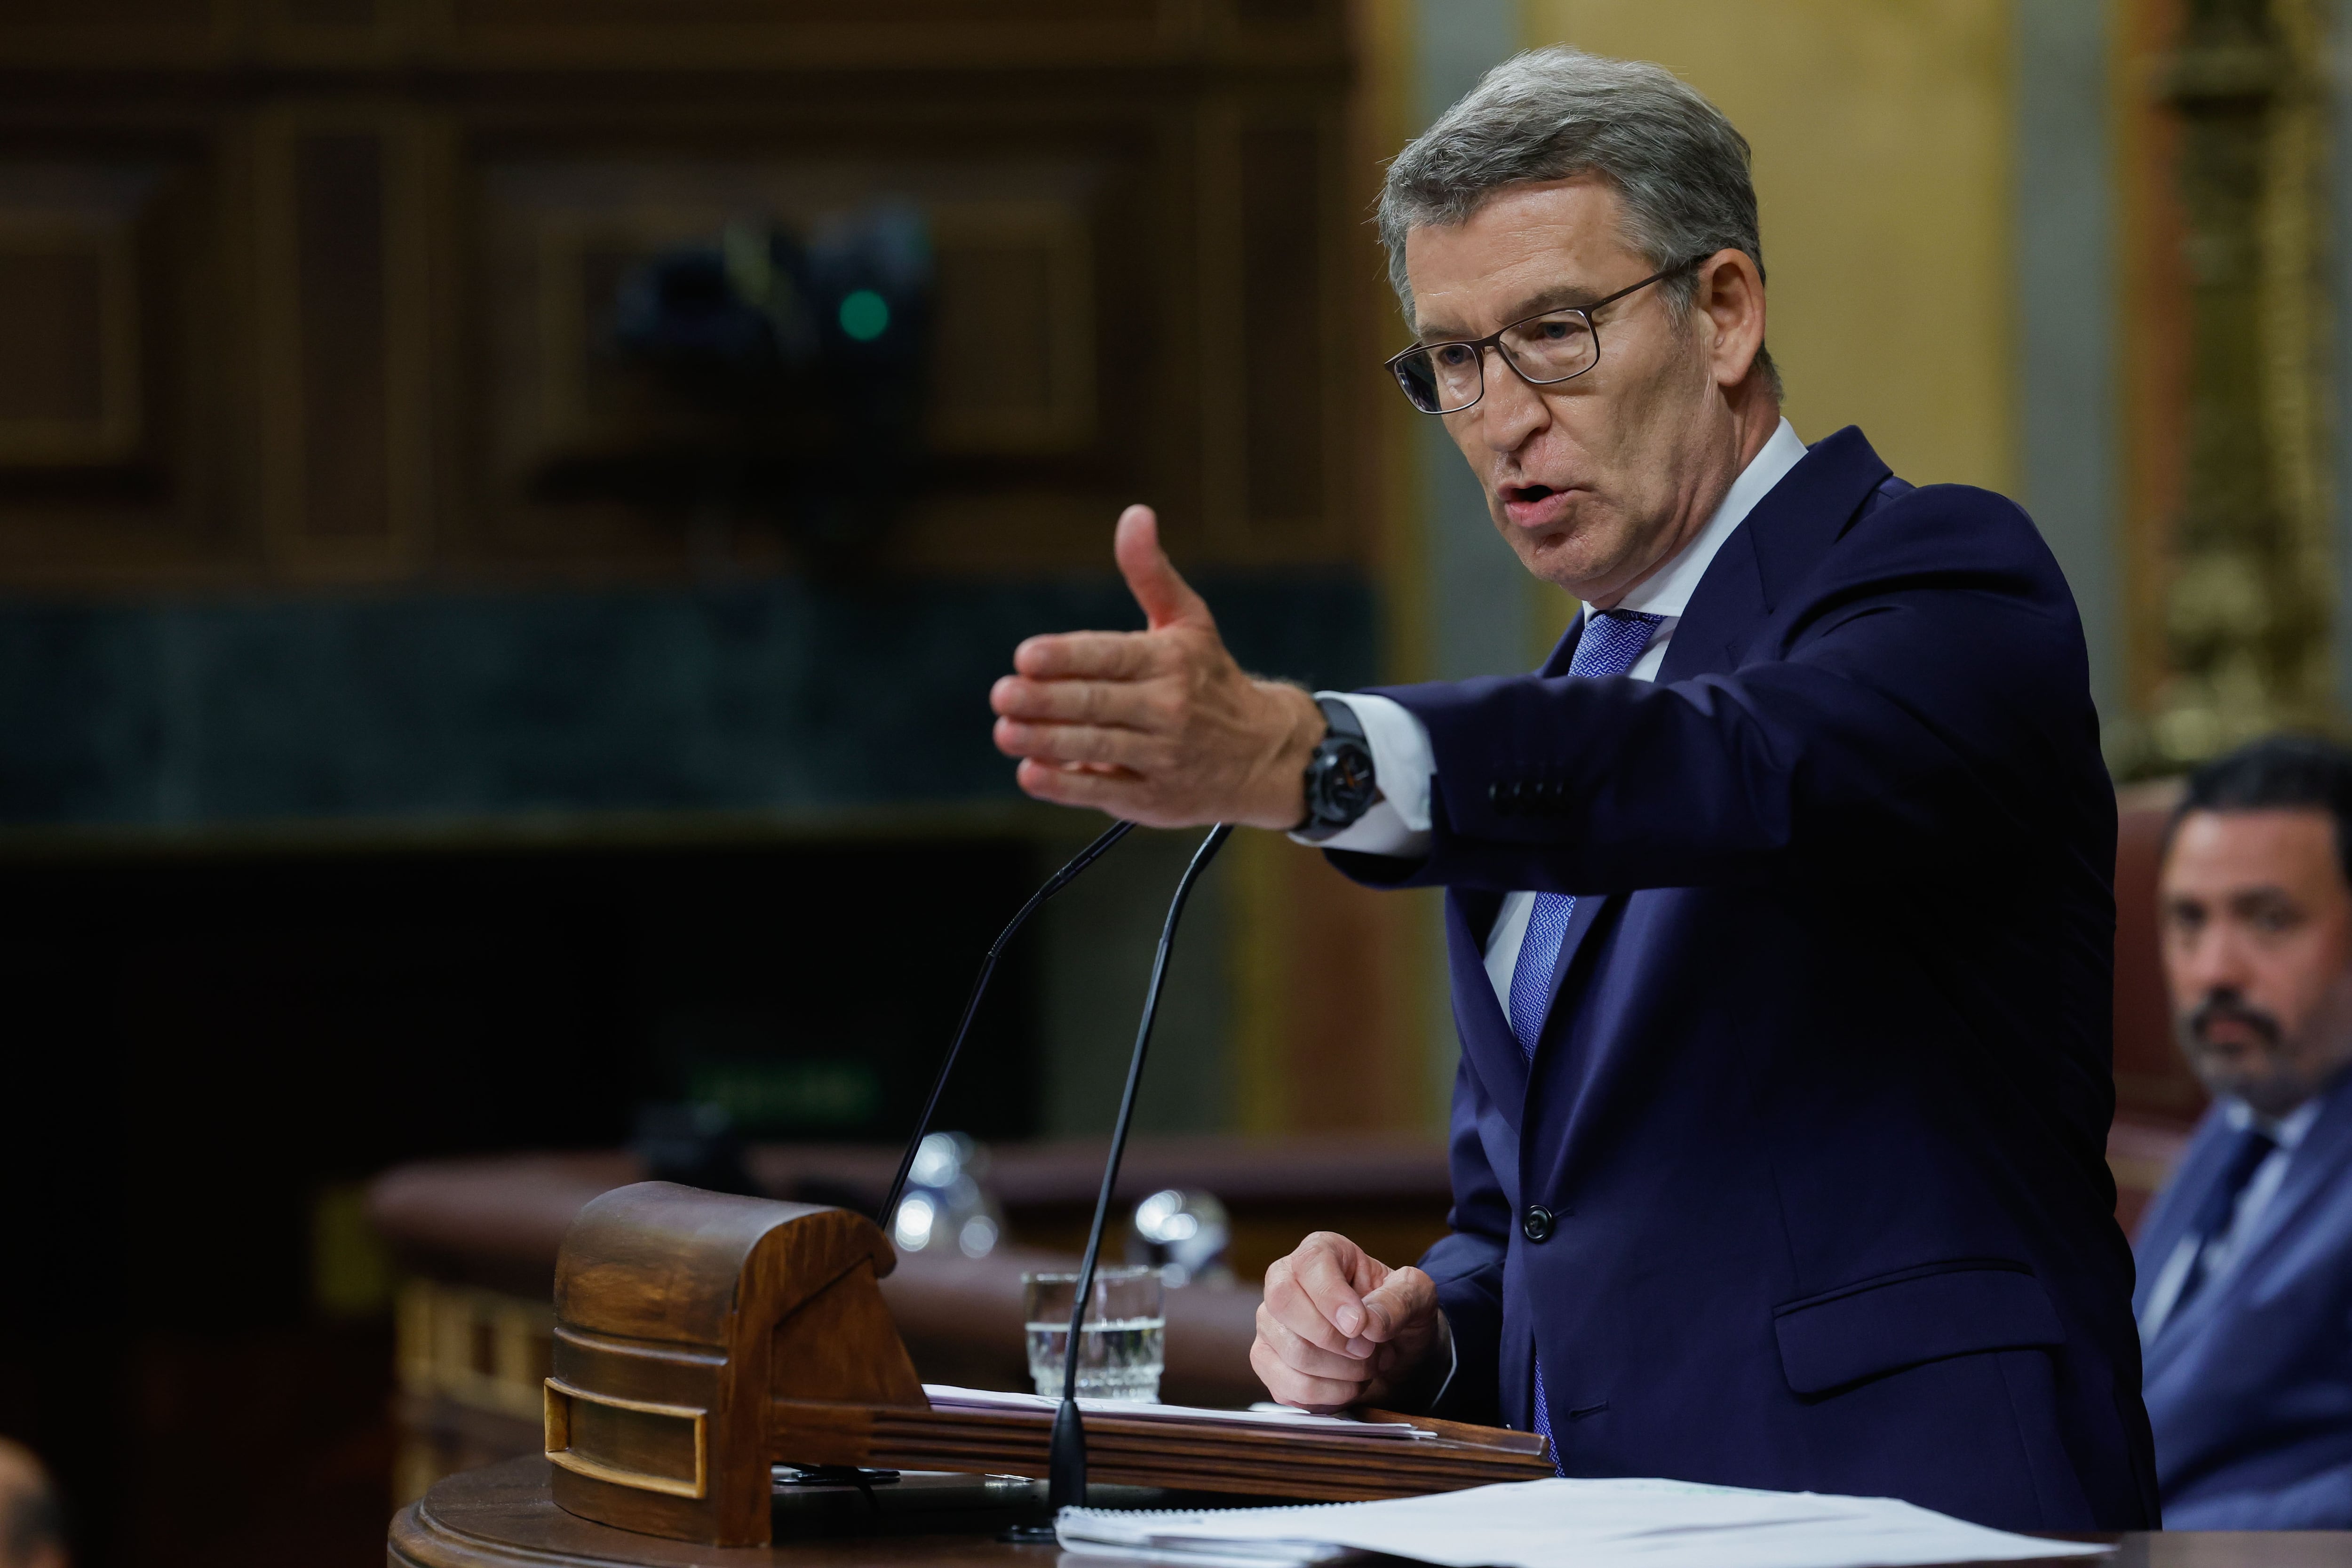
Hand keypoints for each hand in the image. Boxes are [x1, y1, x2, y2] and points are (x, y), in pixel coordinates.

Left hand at [990, 505, 1325, 828]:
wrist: (1262, 753)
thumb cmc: (1210, 678)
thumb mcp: (1189, 621)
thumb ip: (1152, 572)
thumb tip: (1134, 514)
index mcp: (1170, 661)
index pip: (1111, 656)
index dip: (1066, 657)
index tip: (1024, 657)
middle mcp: (1168, 708)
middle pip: (1096, 703)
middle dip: (1045, 700)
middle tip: (1002, 695)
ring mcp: (1161, 756)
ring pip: (1094, 747)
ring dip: (1045, 741)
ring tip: (1005, 732)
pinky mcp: (1153, 797)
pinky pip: (1103, 791)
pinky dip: (1065, 785)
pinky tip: (1031, 774)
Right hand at [1251, 1231, 1443, 1412]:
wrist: (1395, 1352)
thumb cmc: (1400, 1314)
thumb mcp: (1417, 1297)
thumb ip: (1398, 1300)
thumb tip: (1367, 1323)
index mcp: (1322, 1252)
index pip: (1309, 1264)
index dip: (1331, 1296)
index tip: (1360, 1325)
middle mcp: (1285, 1281)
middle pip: (1284, 1304)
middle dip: (1334, 1339)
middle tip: (1369, 1349)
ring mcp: (1271, 1324)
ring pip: (1291, 1351)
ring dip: (1341, 1371)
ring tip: (1367, 1366)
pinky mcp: (1267, 1362)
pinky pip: (1286, 1386)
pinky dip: (1328, 1395)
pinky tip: (1348, 1385)